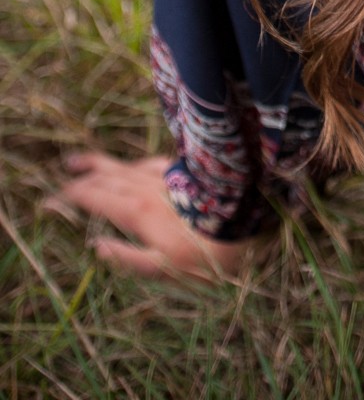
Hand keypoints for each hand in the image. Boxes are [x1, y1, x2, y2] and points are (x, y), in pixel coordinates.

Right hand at [50, 151, 258, 281]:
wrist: (246, 225)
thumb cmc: (205, 256)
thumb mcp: (164, 268)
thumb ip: (127, 258)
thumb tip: (97, 247)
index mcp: (138, 210)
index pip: (95, 198)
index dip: (71, 197)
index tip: (50, 200)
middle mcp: (148, 187)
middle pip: (106, 178)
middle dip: (81, 178)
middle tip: (61, 177)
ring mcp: (165, 177)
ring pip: (124, 167)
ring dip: (101, 165)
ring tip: (79, 161)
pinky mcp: (182, 173)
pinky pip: (147, 164)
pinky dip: (131, 165)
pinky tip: (130, 166)